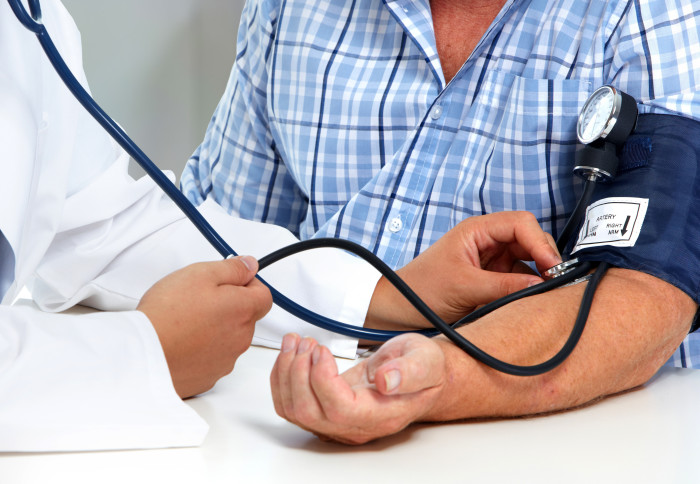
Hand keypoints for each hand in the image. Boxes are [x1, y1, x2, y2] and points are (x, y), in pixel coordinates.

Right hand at [138, 256, 271, 397]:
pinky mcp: (208, 377)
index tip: (230, 282)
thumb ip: (232, 268)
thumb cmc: (168, 314)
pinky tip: (182, 342)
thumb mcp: (201, 273)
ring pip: (229, 338)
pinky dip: (202, 350)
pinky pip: (213, 358)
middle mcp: (241, 338)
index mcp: (243, 310)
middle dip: (229, 306)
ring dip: (216, 329)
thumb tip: (250, 265)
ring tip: (185, 322)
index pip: (264, 295)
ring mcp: (226, 360)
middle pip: (246, 317)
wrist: (143, 353)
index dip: (248, 285)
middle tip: (199, 300)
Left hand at [271, 332, 444, 443]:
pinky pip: (292, 405)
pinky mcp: (325, 411)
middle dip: (297, 373)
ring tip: (296, 342)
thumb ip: (410, 371)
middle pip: (309, 413)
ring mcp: (338, 422)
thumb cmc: (423, 368)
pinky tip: (291, 355)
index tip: (322, 350)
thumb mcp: (425, 360)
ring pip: (294, 411)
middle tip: (306, 342)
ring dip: (286, 373)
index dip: (322, 380)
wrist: (420, 375)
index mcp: (381, 415)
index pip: (339, 409)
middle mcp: (356, 425)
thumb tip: (387, 382)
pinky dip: (282, 379)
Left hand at [367, 211, 560, 328]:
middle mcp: (486, 241)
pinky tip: (531, 299)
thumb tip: (540, 285)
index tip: (552, 266)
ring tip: (545, 293)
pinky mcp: (491, 279)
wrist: (398, 309)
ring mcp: (490, 260)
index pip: (520, 223)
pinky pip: (518, 279)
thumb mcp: (464, 288)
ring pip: (527, 261)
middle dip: (544, 257)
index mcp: (476, 230)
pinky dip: (527, 287)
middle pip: (529, 239)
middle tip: (554, 282)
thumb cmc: (421, 289)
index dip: (540, 242)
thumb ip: (504, 286)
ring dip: (538, 274)